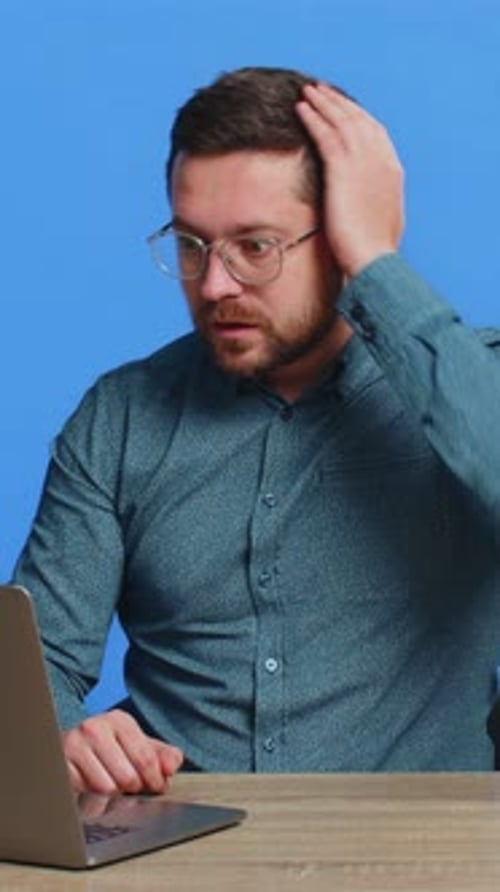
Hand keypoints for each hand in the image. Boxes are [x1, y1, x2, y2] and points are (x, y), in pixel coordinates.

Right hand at [62, 709, 183, 794]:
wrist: (71, 747)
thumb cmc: (110, 748)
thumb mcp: (139, 745)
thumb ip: (164, 755)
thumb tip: (172, 766)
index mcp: (119, 720)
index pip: (146, 757)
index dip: (155, 779)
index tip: (157, 787)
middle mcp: (95, 727)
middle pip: (128, 776)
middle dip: (134, 788)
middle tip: (131, 786)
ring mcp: (75, 745)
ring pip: (106, 788)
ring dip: (113, 794)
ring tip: (112, 783)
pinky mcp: (61, 763)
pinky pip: (85, 792)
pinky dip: (93, 795)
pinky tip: (93, 784)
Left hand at [296, 83, 404, 277]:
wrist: (373, 260)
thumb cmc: (372, 252)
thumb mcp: (378, 221)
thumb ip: (371, 202)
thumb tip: (361, 203)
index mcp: (392, 171)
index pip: (374, 132)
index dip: (356, 116)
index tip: (342, 108)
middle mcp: (381, 160)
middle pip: (358, 120)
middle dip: (339, 102)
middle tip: (322, 89)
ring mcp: (364, 162)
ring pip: (341, 121)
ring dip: (323, 102)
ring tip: (307, 91)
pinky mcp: (344, 169)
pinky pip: (325, 133)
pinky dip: (313, 117)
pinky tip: (300, 108)